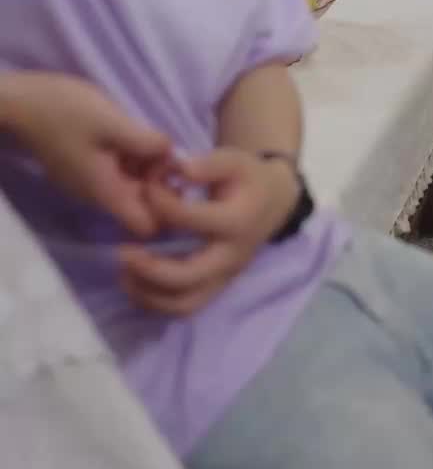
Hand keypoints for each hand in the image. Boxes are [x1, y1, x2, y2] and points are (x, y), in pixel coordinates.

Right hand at [2, 73, 171, 235]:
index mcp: (106, 192)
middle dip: (160, 180)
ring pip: (130, 185)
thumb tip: (173, 155)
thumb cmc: (65, 112)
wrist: (20, 103)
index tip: (174, 175)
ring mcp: (89, 182)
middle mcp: (98, 195)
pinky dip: (130, 158)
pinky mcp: (84, 167)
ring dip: (146, 166)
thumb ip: (147, 142)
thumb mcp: (112, 122)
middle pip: (142, 204)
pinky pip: (117, 172)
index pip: (146, 226)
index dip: (168, 207)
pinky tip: (134, 134)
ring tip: (151, 137)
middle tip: (165, 148)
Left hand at [119, 148, 299, 316]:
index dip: (160, 202)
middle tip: (122, 251)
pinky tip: (135, 284)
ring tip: (124, 274)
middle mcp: (231, 256)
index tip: (146, 187)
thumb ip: (209, 164)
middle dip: (149, 268)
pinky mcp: (217, 287)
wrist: (273, 202)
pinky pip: (185, 308)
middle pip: (187, 276)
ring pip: (184, 303)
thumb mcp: (235, 160)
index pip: (189, 219)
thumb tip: (178, 169)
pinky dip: (156, 303)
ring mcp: (225, 277)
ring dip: (149, 294)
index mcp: (236, 222)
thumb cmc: (248, 179)